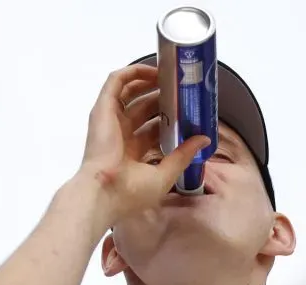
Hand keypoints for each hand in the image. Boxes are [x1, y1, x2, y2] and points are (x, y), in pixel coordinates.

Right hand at [78, 64, 210, 228]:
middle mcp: (120, 135)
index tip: (188, 112)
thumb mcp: (163, 176)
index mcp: (131, 153)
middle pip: (143, 108)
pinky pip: (116, 82)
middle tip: (183, 91)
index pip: (152, 129)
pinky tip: (153, 70)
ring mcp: (110, 120)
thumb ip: (182, 155)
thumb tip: (202, 139)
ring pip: (129, 92)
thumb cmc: (129, 192)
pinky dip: (133, 72)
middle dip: (162, 98)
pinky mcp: (103, 109)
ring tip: (170, 76)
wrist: (104, 192)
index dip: (169, 119)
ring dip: (148, 81)